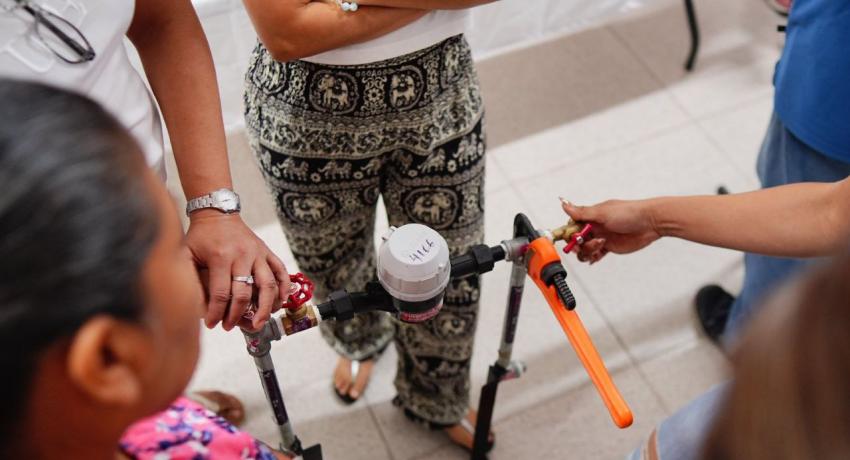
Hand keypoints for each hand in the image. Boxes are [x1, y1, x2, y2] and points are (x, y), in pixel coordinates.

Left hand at [187, 210, 289, 330]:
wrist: (218, 213)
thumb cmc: (200, 236)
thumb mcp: (186, 252)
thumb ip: (187, 275)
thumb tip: (188, 303)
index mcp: (220, 257)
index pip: (221, 293)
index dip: (217, 313)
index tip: (212, 324)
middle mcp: (242, 255)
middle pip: (244, 293)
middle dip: (237, 315)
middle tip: (230, 327)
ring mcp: (258, 253)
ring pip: (267, 285)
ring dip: (265, 307)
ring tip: (260, 323)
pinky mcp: (267, 252)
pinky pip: (281, 271)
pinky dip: (283, 288)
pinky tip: (280, 303)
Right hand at [561, 199, 661, 263]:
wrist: (650, 222)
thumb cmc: (630, 212)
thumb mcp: (602, 212)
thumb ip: (583, 212)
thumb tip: (565, 205)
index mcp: (591, 216)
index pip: (572, 225)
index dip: (568, 233)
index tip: (570, 238)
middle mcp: (595, 226)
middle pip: (576, 239)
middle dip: (578, 244)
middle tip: (585, 243)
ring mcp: (602, 237)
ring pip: (585, 249)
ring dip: (588, 250)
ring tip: (600, 246)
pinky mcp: (609, 247)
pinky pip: (596, 254)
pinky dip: (593, 257)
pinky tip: (597, 256)